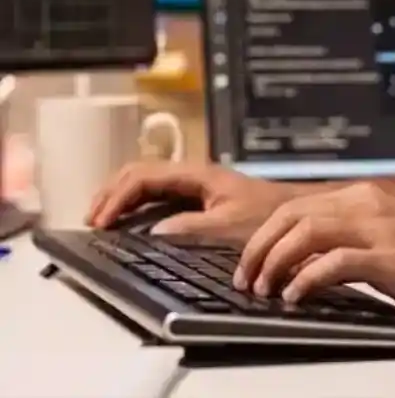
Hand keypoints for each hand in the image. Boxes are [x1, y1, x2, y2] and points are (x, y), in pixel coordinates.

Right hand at [87, 161, 295, 239]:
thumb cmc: (267, 216)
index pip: (144, 176)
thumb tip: (152, 232)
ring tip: (101, 220)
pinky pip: (156, 194)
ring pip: (145, 181)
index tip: (101, 223)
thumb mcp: (228, 227)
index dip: (118, 197)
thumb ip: (191, 228)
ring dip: (120, 197)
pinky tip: (126, 223)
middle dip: (111, 192)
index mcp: (196, 174)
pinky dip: (135, 205)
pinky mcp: (196, 197)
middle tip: (91, 220)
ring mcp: (193, 184)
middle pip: (139, 172)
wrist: (293, 212)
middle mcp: (191, 174)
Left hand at [235, 181, 394, 327]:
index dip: (264, 235)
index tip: (248, 265)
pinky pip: (336, 261)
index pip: (297, 207)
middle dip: (260, 247)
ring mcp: (381, 228)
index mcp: (366, 198)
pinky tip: (294, 298)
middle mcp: (369, 204)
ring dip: (276, 262)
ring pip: (308, 232)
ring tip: (263, 290)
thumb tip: (303, 264)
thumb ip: (350, 243)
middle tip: (245, 279)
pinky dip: (306, 279)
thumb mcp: (386, 243)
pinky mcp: (392, 257)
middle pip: (294, 215)